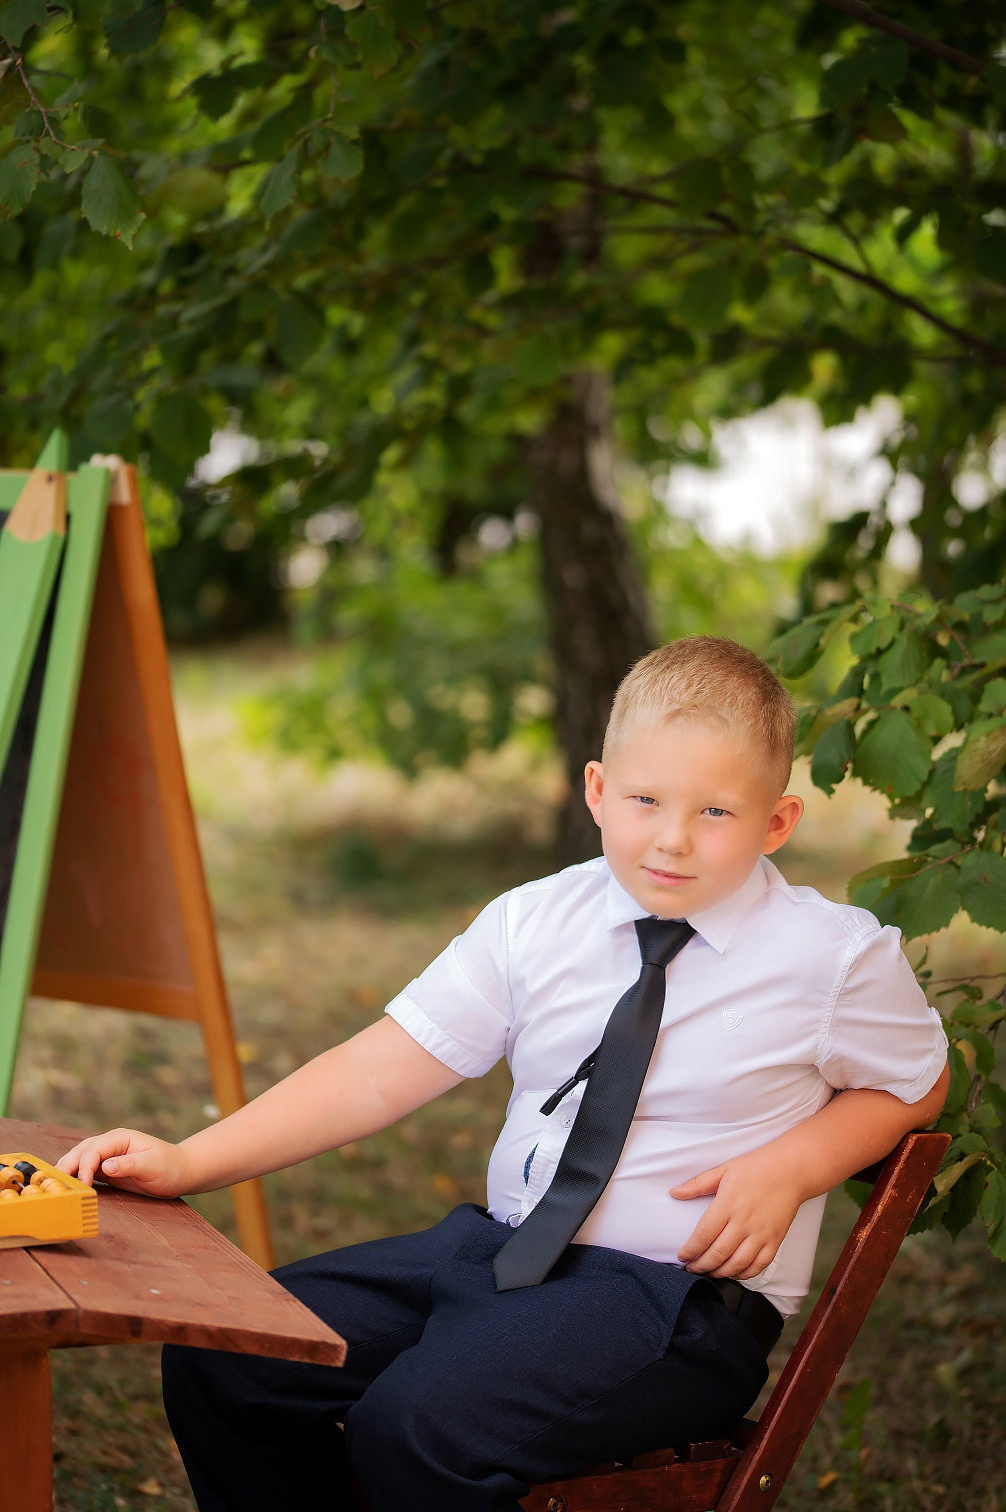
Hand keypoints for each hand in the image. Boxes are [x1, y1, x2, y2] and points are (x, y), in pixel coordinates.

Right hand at [56, 1128, 190, 1198]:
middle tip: (55, 1184)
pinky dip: (76, 1178)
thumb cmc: (170, 1167)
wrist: (181, 1173)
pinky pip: (87, 1171)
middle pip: (81, 1151)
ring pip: (80, 1160)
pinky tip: (67, 1188)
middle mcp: (111, 1144)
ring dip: (67, 1171)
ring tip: (54, 1186)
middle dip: (68, 1166)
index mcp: (120, 1138)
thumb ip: (129, 1165)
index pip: (94, 1149)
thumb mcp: (153, 1165)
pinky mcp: (107, 1170)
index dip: (85, 1166)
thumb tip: (105, 1166)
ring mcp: (107, 1156)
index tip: (82, 1184)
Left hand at [671, 1147, 803, 1279]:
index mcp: (727, 1205)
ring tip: (710, 1271)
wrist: (790, 1170)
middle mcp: (743, 1223)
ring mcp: (761, 1234)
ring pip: (736, 1264)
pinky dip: (744, 1274)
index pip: (703, 1235)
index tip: (682, 1256)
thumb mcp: (724, 1170)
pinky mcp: (775, 1241)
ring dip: (719, 1273)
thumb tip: (674, 1192)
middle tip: (692, 1268)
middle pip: (717, 1254)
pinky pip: (758, 1266)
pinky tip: (734, 1272)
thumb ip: (697, 1184)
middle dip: (700, 1266)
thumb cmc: (756, 1167)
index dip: (690, 1250)